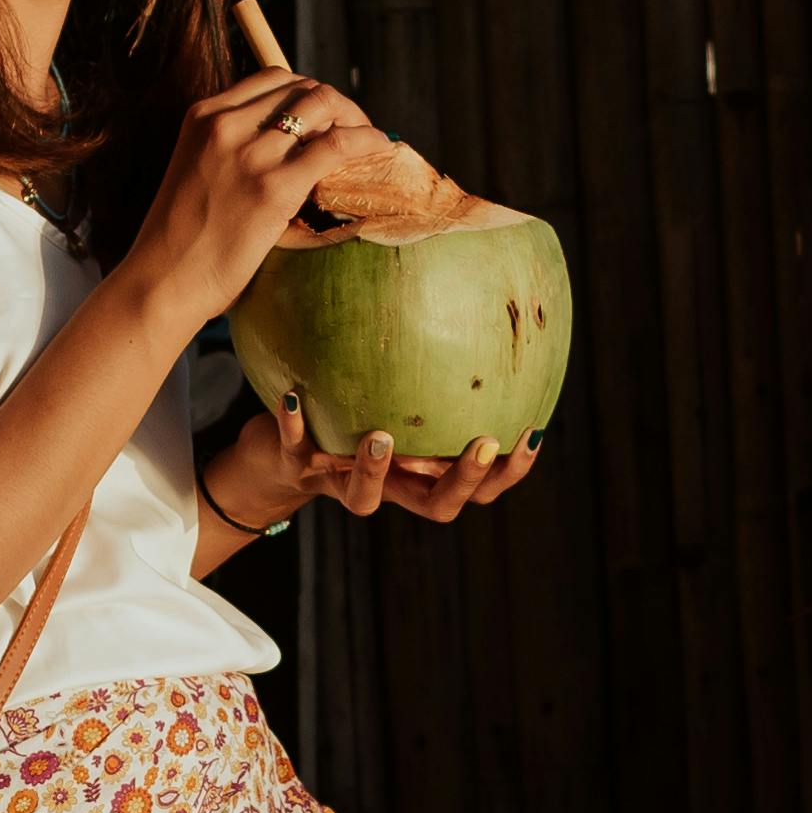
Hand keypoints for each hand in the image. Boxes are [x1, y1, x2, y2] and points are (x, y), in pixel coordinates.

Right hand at [129, 65, 387, 347]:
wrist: (162, 281)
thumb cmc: (180, 241)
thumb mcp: (198, 172)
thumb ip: (231, 150)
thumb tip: (285, 149)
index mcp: (204, 115)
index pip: (273, 79)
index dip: (307, 94)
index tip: (324, 119)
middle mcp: (226, 124)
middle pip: (302, 87)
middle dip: (336, 104)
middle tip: (354, 132)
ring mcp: (250, 154)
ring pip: (322, 105)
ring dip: (354, 118)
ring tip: (368, 143)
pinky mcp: (274, 188)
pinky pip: (337, 145)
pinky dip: (366, 140)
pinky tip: (380, 149)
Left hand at [227, 396, 542, 525]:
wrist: (280, 453)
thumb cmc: (353, 415)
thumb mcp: (398, 399)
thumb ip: (433, 376)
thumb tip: (482, 306)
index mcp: (422, 474)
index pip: (479, 487)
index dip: (509, 471)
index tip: (531, 433)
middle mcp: (390, 486)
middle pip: (438, 506)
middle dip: (464, 479)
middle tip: (484, 441)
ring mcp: (341, 482)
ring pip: (364, 497)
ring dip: (374, 469)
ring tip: (381, 435)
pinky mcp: (296, 467)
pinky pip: (294, 449)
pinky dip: (292, 426)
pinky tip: (289, 396)